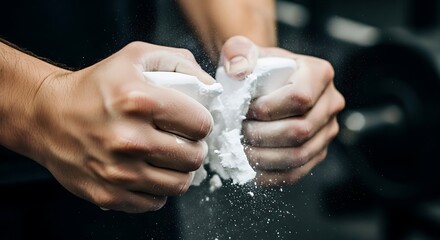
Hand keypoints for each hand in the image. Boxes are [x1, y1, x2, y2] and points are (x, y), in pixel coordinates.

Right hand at [31, 42, 213, 212]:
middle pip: (194, 156)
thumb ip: (180, 63)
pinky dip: (158, 189)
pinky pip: (156, 202)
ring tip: (169, 156)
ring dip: (180, 170)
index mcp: (139, 100)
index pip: (200, 123)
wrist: (47, 116)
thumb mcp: (136, 57)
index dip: (202, 122)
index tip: (193, 121)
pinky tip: (149, 171)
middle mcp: (129, 139)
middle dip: (195, 147)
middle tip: (183, 140)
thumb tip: (211, 87)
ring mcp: (119, 172)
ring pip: (180, 184)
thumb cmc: (95, 87)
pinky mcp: (110, 195)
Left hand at [220, 36, 344, 185]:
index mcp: (319, 73)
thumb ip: (238, 52)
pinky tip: (250, 169)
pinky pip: (297, 172)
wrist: (266, 85)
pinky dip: (272, 175)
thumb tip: (239, 71)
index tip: (245, 110)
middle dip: (263, 136)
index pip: (300, 98)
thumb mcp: (243, 50)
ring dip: (265, 157)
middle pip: (300, 130)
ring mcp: (327, 130)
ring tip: (241, 150)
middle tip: (238, 133)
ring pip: (300, 155)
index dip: (268, 109)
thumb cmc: (256, 68)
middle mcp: (331, 103)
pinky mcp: (317, 152)